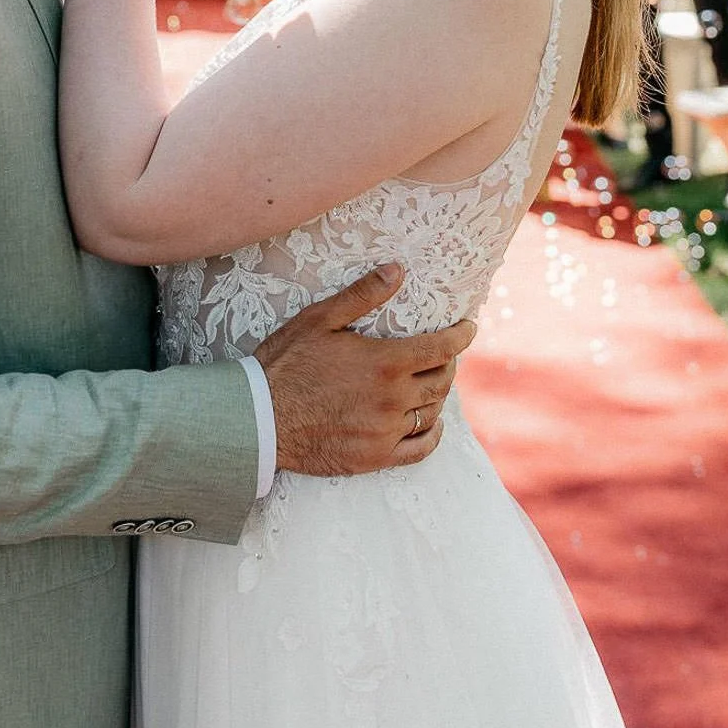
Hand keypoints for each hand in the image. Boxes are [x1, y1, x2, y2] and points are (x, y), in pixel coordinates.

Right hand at [253, 264, 477, 475]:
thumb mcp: (319, 319)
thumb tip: (397, 270)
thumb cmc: (286, 364)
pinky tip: (430, 423)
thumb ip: (362, 295)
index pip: (442, 348)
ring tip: (432, 383)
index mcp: (385, 362)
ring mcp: (387, 431)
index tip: (468, 326)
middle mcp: (393, 398)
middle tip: (445, 354)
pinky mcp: (376, 457)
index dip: (461, 335)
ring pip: (433, 412)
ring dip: (438, 394)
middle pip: (442, 380)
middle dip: (450, 363)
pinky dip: (433, 434)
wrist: (259, 418)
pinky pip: (421, 449)